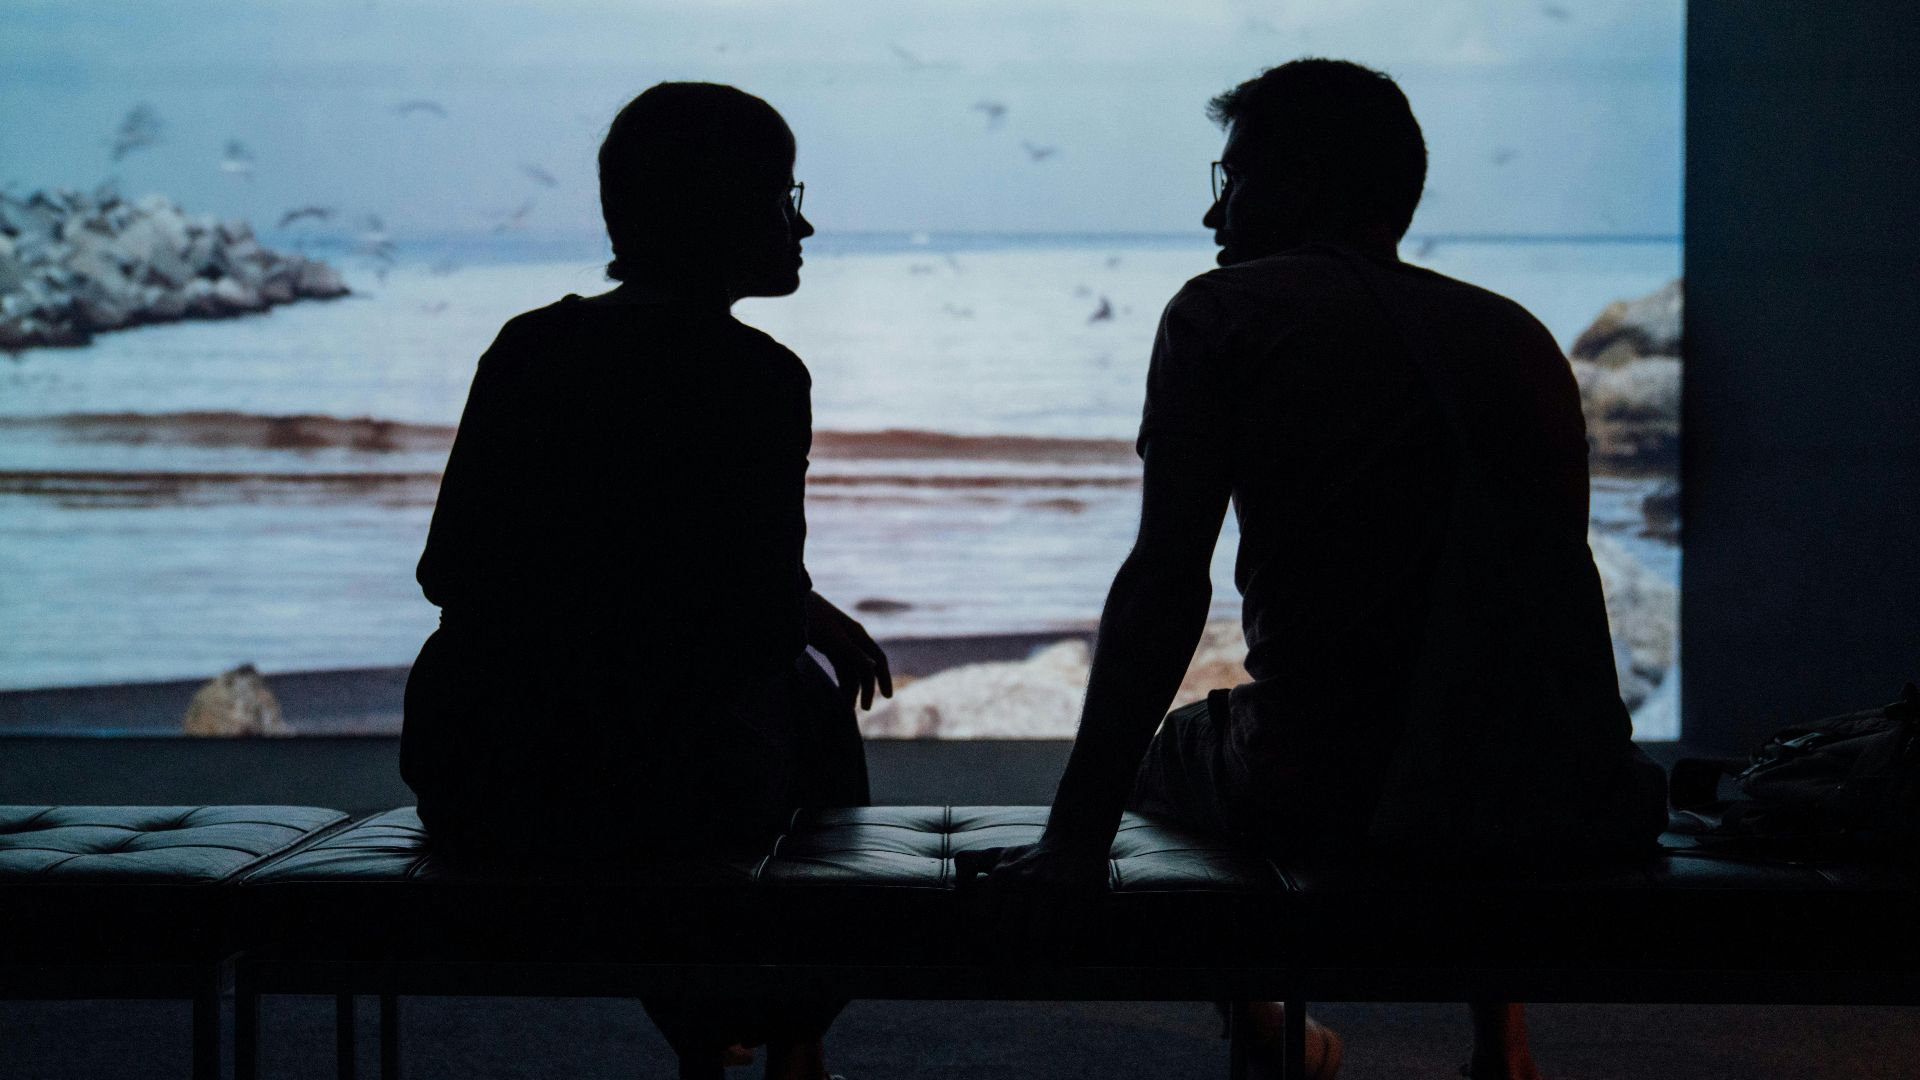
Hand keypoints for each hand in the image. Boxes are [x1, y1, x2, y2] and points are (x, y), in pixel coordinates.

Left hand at [804, 591, 893, 709]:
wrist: (792, 602)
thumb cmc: (813, 617)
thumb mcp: (833, 637)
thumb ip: (853, 652)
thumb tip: (873, 668)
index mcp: (858, 635)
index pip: (878, 659)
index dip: (884, 678)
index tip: (888, 696)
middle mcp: (853, 638)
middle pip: (866, 667)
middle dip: (866, 688)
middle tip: (864, 708)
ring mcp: (840, 642)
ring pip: (852, 668)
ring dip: (852, 686)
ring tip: (847, 707)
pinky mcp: (828, 644)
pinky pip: (840, 665)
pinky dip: (842, 679)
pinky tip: (839, 691)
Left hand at [953, 840, 1110, 960]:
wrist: (1076, 839)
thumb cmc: (1032, 855)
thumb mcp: (999, 853)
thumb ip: (971, 864)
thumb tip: (956, 891)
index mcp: (1002, 873)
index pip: (981, 919)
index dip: (983, 942)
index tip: (990, 954)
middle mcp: (1023, 879)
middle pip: (1005, 934)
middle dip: (1008, 957)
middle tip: (1013, 968)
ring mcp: (1051, 887)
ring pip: (1036, 939)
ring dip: (1036, 958)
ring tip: (1036, 965)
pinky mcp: (1076, 894)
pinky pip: (1065, 934)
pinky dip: (1060, 953)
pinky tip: (1058, 958)